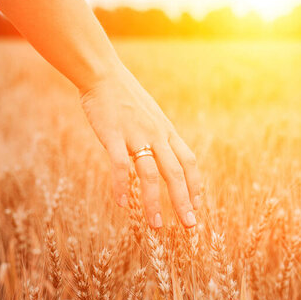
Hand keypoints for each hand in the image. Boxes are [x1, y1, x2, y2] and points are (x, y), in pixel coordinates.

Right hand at [80, 66, 200, 227]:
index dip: (195, 185)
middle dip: (184, 201)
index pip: (188, 161)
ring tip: (156, 225)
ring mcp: (135, 135)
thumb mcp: (150, 115)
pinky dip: (122, 186)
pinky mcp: (113, 136)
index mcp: (166, 131)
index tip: (197, 206)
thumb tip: (163, 154)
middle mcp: (156, 134)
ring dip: (154, 202)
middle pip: (176, 172)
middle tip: (189, 225)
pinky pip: (120, 166)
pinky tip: (122, 204)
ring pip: (150, 174)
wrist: (103, 74)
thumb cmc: (125, 96)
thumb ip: (157, 134)